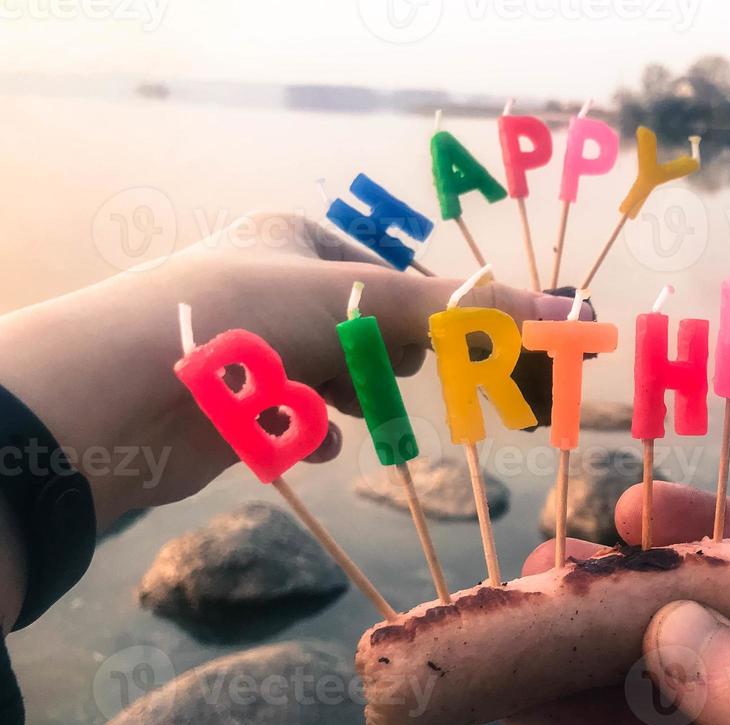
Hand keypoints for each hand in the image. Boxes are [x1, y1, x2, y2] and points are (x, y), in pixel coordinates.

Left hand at [0, 211, 580, 528]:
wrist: (122, 393)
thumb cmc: (250, 320)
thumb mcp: (368, 305)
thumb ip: (465, 315)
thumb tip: (567, 312)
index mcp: (291, 238)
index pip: (385, 271)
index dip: (427, 310)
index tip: (461, 348)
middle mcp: (265, 283)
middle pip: (360, 325)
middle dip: (387, 359)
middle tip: (405, 377)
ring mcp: (243, 344)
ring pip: (326, 373)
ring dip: (351, 397)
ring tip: (355, 412)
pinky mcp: (226, 401)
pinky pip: (288, 414)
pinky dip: (309, 430)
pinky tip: (314, 442)